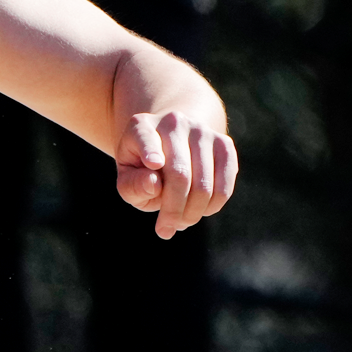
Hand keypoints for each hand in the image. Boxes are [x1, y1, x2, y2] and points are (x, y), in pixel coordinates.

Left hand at [115, 110, 237, 238]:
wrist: (171, 142)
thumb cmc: (144, 168)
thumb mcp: (127, 177)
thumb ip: (133, 185)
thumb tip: (154, 185)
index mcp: (140, 127)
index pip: (145, 138)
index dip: (150, 150)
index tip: (154, 163)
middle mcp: (173, 122)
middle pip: (179, 174)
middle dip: (173, 210)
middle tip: (166, 229)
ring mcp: (201, 130)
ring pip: (204, 184)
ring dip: (192, 213)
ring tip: (180, 222)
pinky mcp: (224, 144)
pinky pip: (224, 186)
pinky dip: (212, 207)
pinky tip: (199, 211)